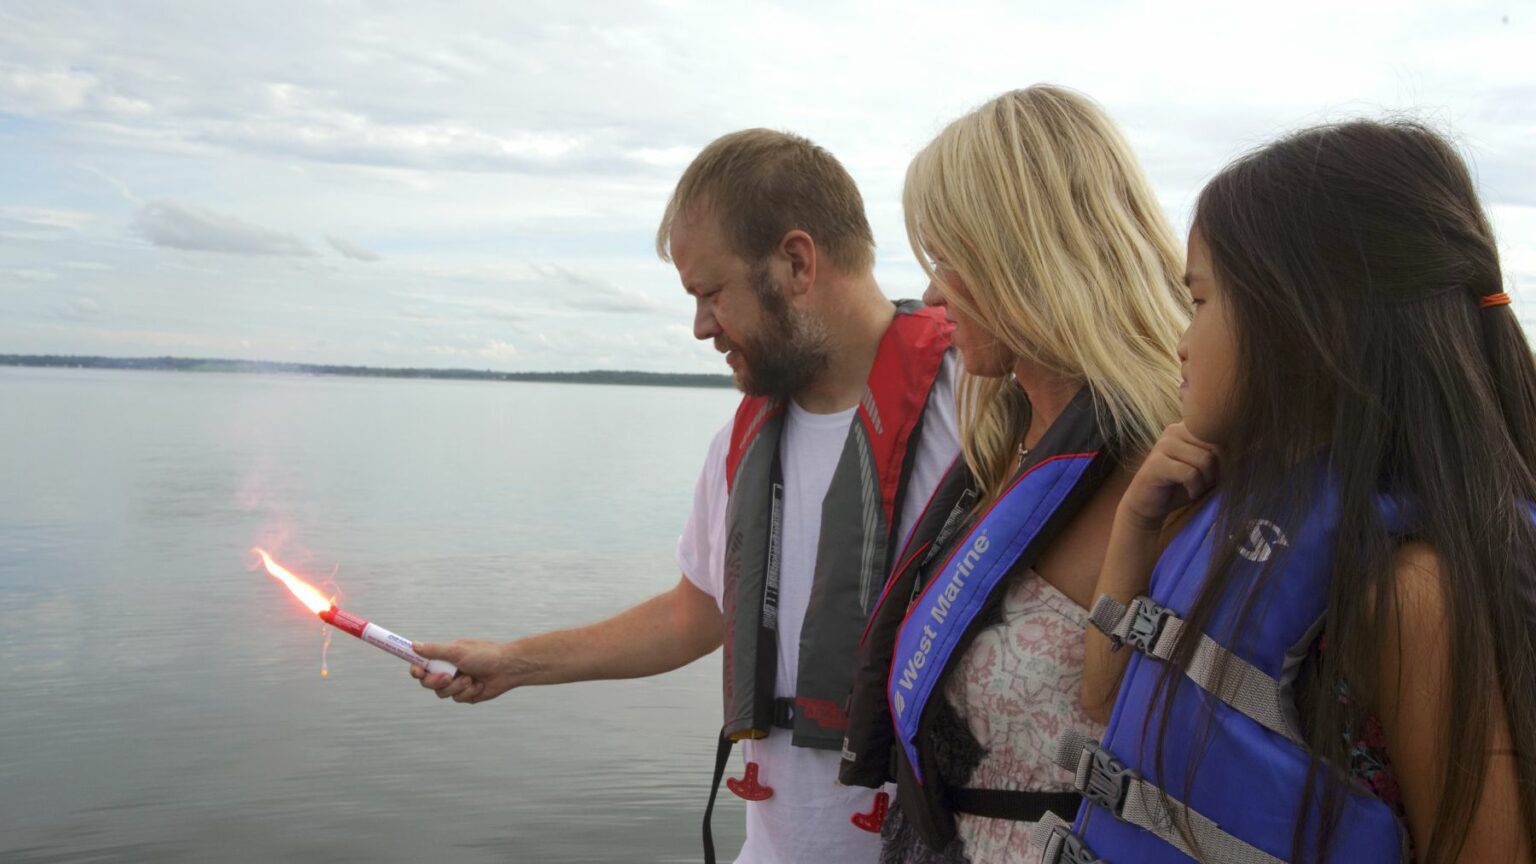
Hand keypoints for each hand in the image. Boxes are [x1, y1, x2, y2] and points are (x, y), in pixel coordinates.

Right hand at [410, 638, 528, 704]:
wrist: (508, 668)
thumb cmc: (485, 654)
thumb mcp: (458, 651)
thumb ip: (435, 650)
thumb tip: (414, 645)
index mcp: (444, 657)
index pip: (421, 664)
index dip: (416, 670)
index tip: (418, 672)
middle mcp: (448, 670)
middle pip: (427, 682)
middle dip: (437, 681)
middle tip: (449, 677)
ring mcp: (456, 683)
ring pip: (441, 693)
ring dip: (456, 687)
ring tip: (471, 678)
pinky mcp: (465, 694)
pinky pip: (457, 699)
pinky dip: (468, 692)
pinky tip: (479, 684)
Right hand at [1119, 423, 1219, 532]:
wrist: (1149, 504)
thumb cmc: (1181, 485)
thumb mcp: (1207, 468)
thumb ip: (1222, 455)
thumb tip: (1252, 449)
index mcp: (1189, 427)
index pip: (1222, 433)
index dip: (1228, 457)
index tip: (1219, 472)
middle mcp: (1175, 429)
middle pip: (1216, 446)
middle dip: (1217, 470)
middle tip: (1206, 482)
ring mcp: (1163, 444)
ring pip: (1205, 460)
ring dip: (1206, 481)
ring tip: (1196, 487)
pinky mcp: (1156, 462)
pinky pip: (1190, 473)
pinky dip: (1195, 488)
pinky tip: (1189, 492)